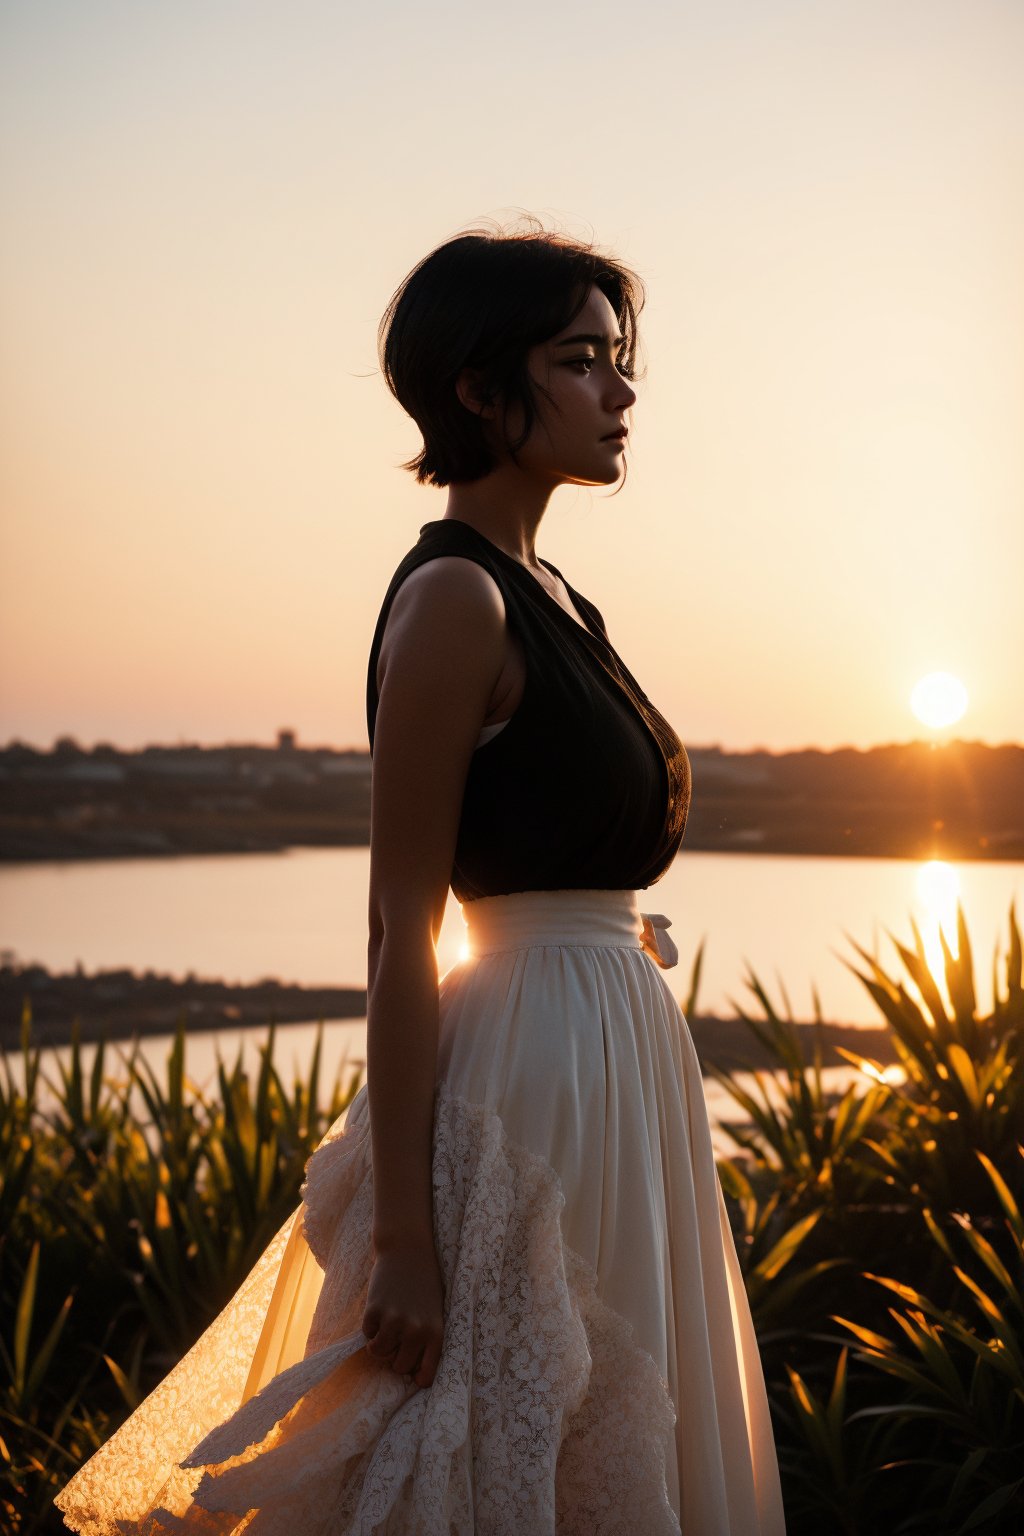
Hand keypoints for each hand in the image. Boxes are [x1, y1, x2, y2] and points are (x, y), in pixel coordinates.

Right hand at [362, 1237, 445, 1388]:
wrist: (408, 1249)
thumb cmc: (425, 1282)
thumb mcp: (435, 1312)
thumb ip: (426, 1338)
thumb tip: (412, 1371)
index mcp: (435, 1333)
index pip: (426, 1376)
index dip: (417, 1377)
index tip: (413, 1374)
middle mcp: (416, 1331)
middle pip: (399, 1367)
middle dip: (396, 1356)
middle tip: (397, 1338)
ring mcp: (394, 1321)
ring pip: (379, 1354)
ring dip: (379, 1344)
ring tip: (385, 1328)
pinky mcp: (374, 1310)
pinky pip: (367, 1335)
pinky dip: (370, 1328)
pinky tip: (379, 1310)